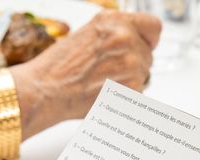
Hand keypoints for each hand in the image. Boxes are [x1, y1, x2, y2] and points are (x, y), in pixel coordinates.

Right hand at [11, 10, 160, 137]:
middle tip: (107, 74)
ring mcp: (130, 63)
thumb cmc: (58, 68)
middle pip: (147, 55)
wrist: (45, 90)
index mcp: (114, 20)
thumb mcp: (87, 35)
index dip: (148, 40)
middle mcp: (125, 38)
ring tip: (101, 85)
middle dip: (133, 65)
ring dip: (128, 83)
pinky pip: (138, 95)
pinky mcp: (131, 87)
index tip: (144, 47)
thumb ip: (114, 36)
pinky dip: (125, 99)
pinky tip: (104, 95)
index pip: (153, 27)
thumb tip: (134, 45)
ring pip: (143, 76)